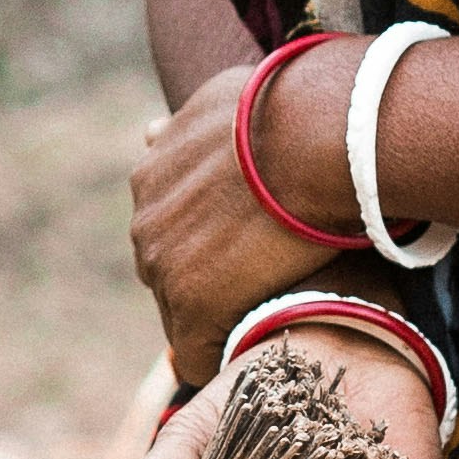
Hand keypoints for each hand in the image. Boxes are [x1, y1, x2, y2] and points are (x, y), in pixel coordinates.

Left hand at [130, 45, 362, 373]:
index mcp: (152, 176)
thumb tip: (148, 131)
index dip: (213, 247)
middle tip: (267, 286)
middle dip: (212, 283)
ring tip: (269, 319)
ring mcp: (164, 266)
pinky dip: (221, 358)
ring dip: (221, 320)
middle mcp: (146, 223)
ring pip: (183, 315)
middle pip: (171, 275)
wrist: (312, 135)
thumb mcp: (219, 101)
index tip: (251, 253)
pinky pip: (196, 354)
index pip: (171, 232)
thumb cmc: (287, 110)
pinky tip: (256, 352)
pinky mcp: (192, 304)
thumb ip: (182, 126)